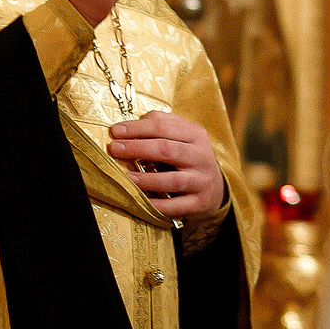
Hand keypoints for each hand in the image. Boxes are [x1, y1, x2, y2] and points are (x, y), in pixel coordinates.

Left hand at [106, 111, 225, 219]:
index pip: (164, 127)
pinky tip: (143, 201)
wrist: (214, 188)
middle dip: (138, 148)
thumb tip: (134, 123)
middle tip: (115, 149)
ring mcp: (202, 180)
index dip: (138, 128)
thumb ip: (162, 124)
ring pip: (173, 180)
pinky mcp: (200, 202)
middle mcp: (201, 156)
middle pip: (167, 149)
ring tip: (128, 177)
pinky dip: (159, 205)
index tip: (115, 131)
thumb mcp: (182, 136)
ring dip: (148, 179)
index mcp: (196, 135)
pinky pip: (176, 205)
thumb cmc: (189, 157)